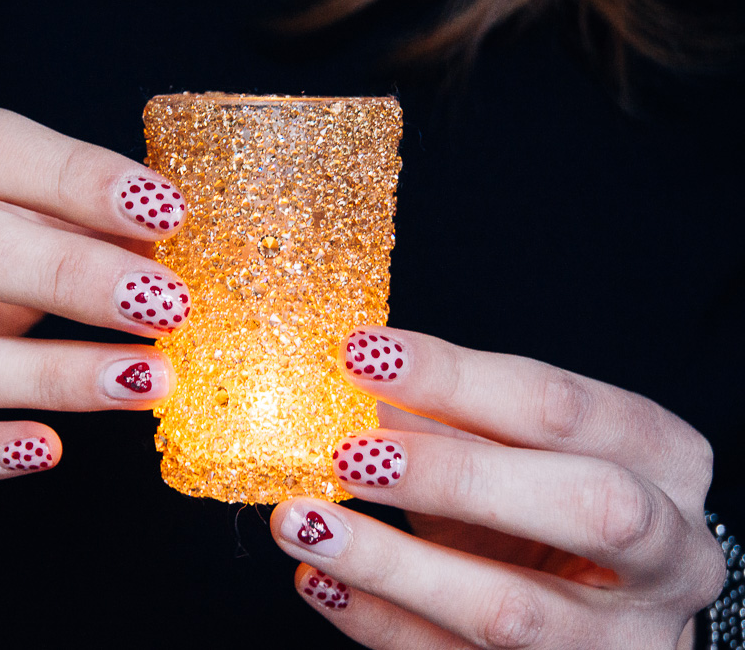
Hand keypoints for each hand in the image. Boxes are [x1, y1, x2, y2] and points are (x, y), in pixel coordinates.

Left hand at [271, 328, 723, 647]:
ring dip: (391, 562)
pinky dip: (378, 620)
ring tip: (302, 522)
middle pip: (585, 507)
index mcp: (664, 461)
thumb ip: (457, 420)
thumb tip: (363, 390)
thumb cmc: (554, 505)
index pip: (562, 407)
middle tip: (350, 452)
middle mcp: (670, 554)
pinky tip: (319, 578)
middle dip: (455, 474)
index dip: (457, 377)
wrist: (612, 606)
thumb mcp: (522, 451)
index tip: (363, 353)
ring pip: (510, 611)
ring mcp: (621, 640)